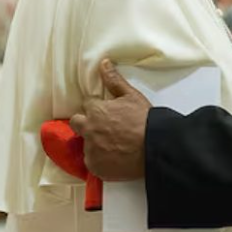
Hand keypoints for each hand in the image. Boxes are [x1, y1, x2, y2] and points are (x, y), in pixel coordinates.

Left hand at [70, 59, 151, 180]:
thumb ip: (114, 80)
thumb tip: (103, 64)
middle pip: (77, 123)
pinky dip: (101, 160)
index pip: (87, 104)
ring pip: (86, 143)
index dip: (98, 107)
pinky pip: (92, 162)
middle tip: (105, 128)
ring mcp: (91, 150)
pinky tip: (115, 157)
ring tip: (115, 144)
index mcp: (96, 111)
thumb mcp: (131, 96)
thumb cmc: (145, 121)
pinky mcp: (95, 167)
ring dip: (95, 142)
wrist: (154, 148)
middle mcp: (89, 130)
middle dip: (87, 123)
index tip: (108, 113)